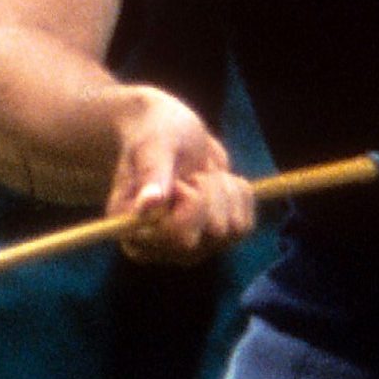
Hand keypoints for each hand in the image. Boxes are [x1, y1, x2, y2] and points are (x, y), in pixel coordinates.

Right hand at [105, 86, 257, 261]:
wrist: (170, 131)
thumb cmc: (152, 133)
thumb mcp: (152, 144)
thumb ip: (151, 173)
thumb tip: (148, 205)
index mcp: (133, 230)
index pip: (179, 235)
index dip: (192, 200)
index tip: (181, 178)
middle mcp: (159, 248)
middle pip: (213, 232)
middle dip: (209, 190)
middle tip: (190, 173)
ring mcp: (189, 248)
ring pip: (233, 228)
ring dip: (223, 190)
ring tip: (200, 174)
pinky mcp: (214, 241)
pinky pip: (244, 224)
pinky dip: (237, 195)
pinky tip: (215, 181)